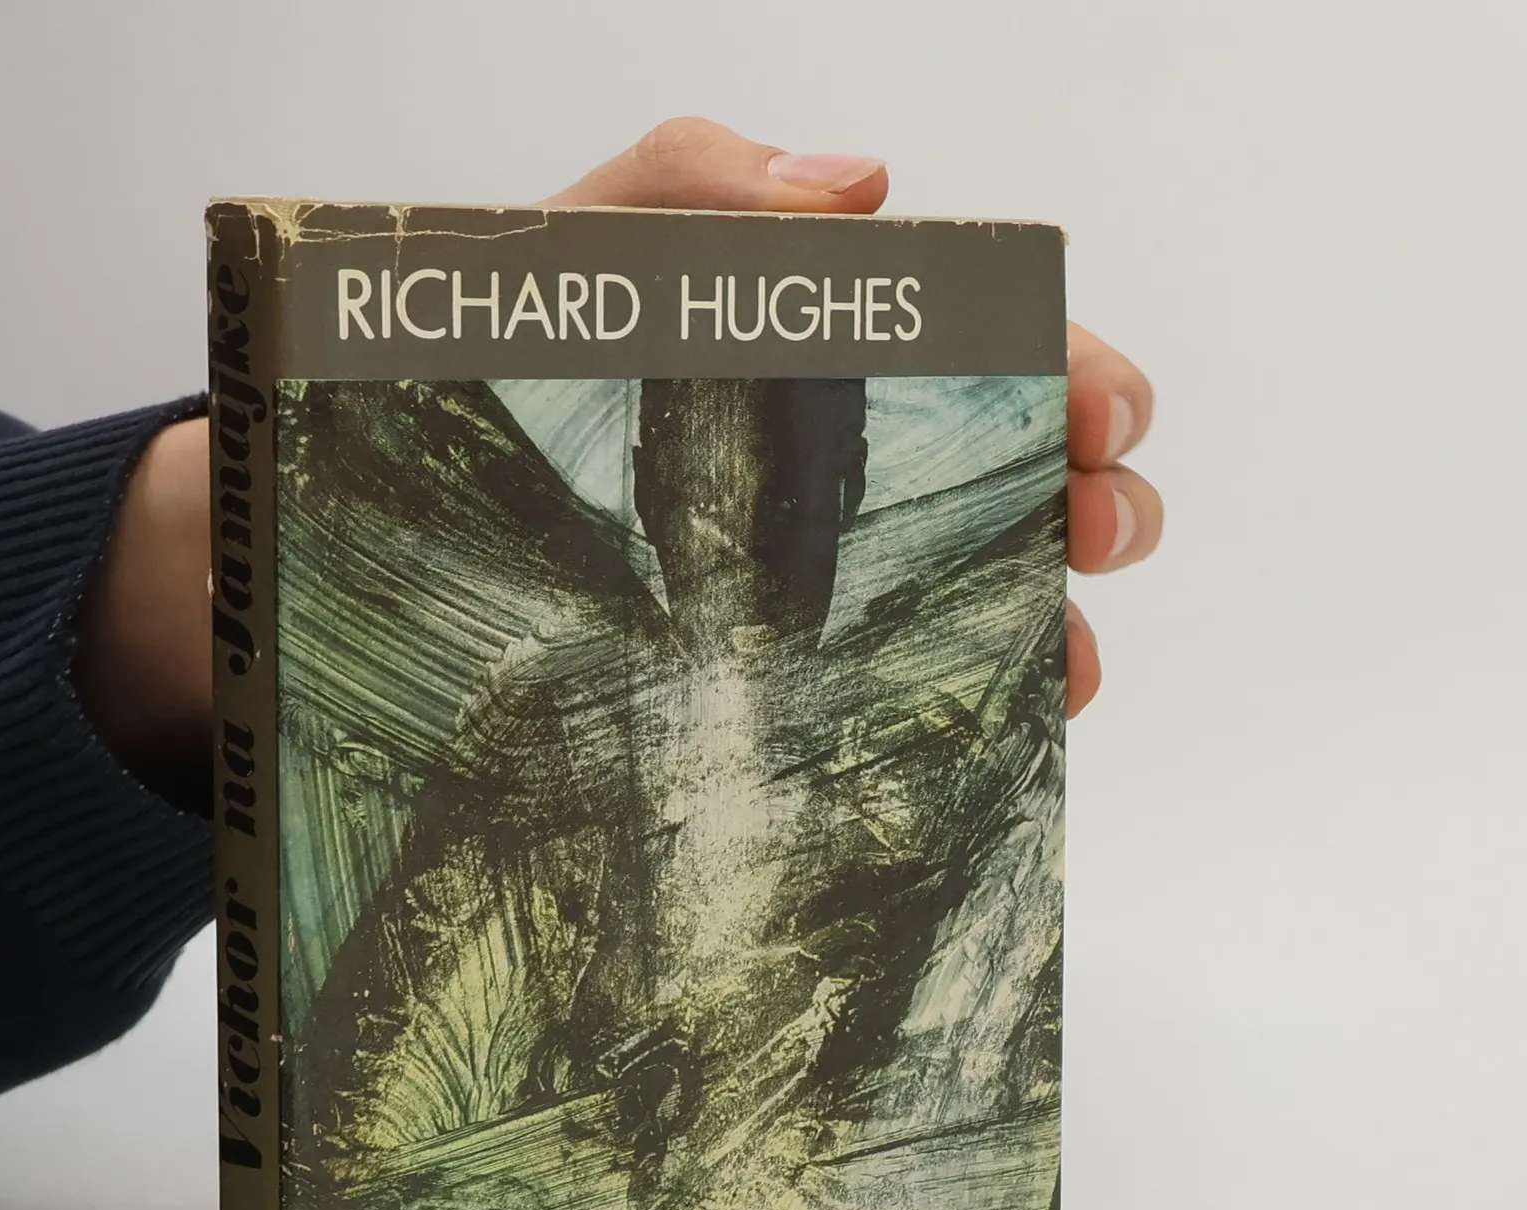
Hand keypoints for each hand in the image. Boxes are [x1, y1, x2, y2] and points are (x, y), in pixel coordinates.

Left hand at [547, 117, 1159, 718]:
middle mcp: (868, 443)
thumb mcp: (598, 237)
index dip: (1077, 374)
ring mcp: (835, 549)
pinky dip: (984, 689)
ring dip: (1059, 610)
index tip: (1099, 417)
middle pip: (1031, 467)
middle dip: (1098, 496)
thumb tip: (854, 193)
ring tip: (1075, 653)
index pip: (1004, 346)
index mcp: (851, 337)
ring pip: (994, 575)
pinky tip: (1018, 712)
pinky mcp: (791, 641)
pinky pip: (909, 667)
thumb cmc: (524, 339)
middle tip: (1097, 527)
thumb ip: (701, 181)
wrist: (427, 447)